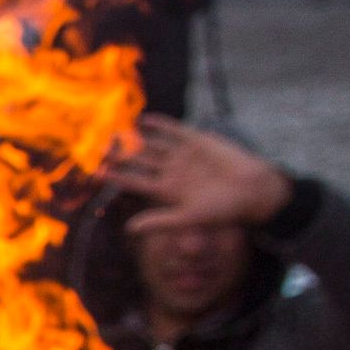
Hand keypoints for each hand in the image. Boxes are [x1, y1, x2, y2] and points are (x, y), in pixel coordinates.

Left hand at [112, 118, 292, 234]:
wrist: (252, 191)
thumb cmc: (222, 209)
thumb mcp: (189, 217)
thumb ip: (160, 221)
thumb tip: (129, 229)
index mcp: (166, 191)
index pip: (134, 182)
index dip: (117, 177)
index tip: (96, 173)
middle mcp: (171, 172)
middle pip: (139, 161)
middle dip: (120, 155)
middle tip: (99, 148)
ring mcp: (183, 156)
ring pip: (153, 145)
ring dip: (135, 138)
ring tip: (116, 131)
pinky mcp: (198, 141)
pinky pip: (174, 131)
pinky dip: (160, 125)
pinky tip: (143, 120)